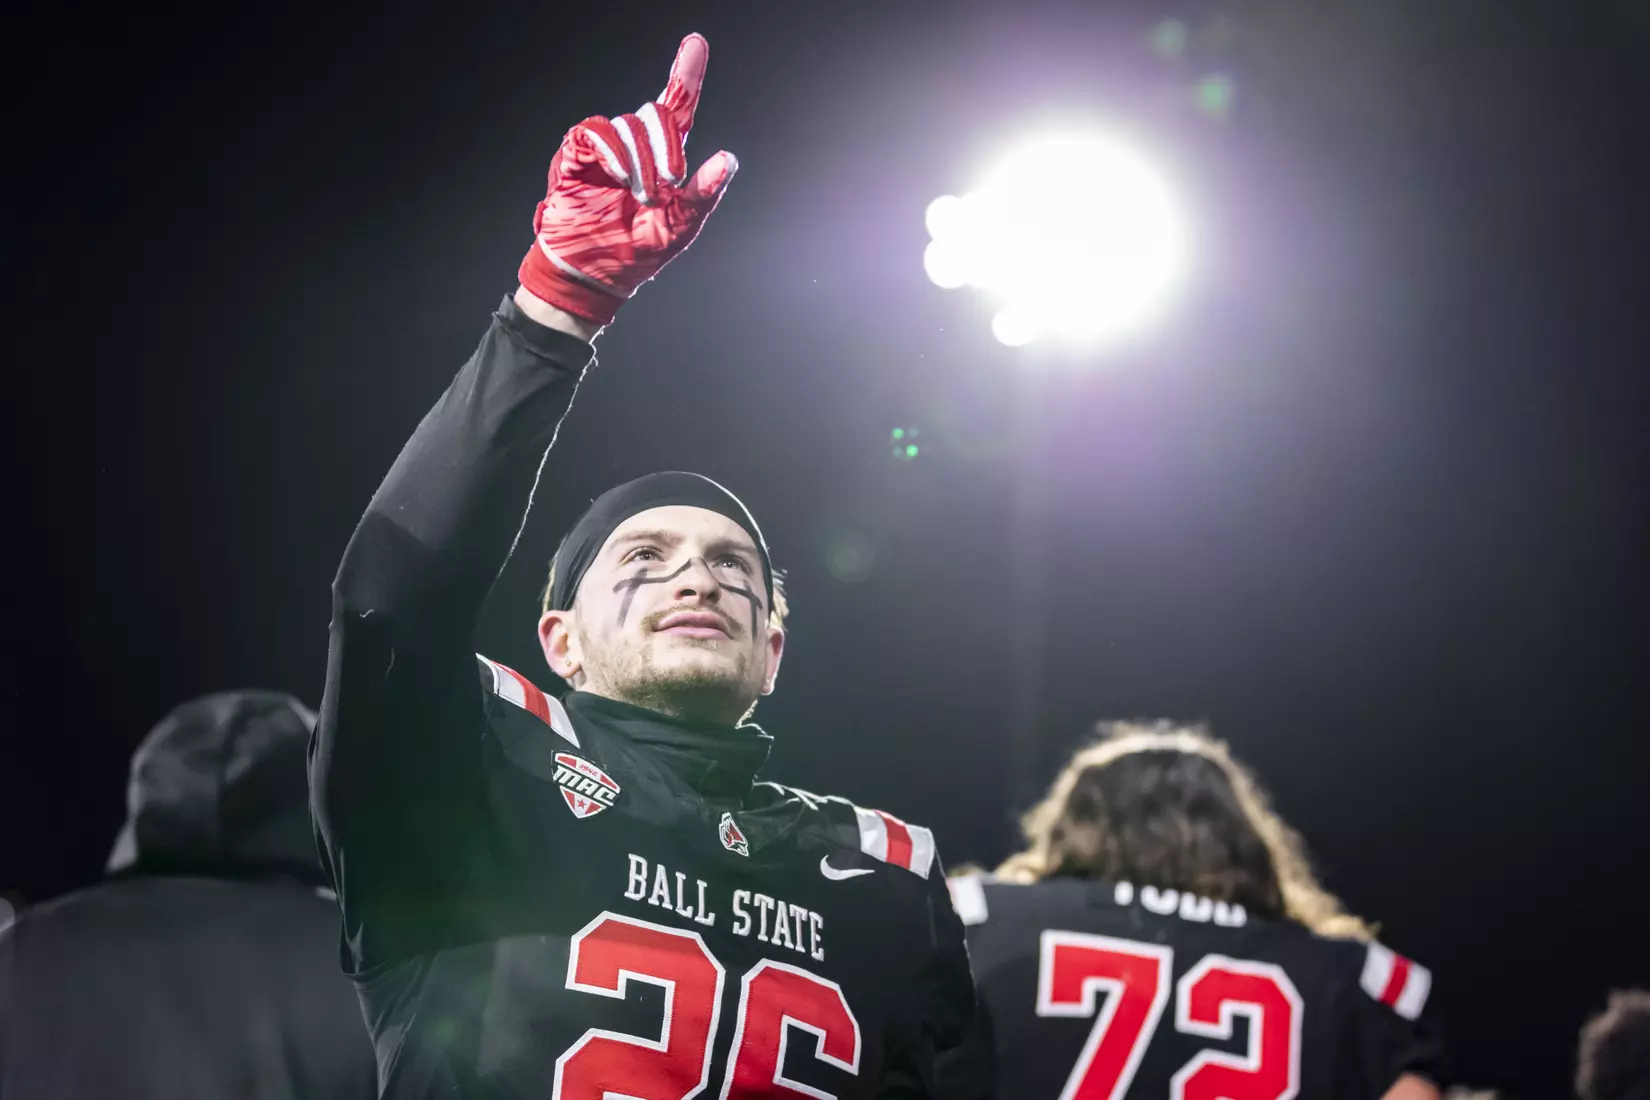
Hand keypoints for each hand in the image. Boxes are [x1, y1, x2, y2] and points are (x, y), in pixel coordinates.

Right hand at [518, 33, 737, 325]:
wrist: (596, 274)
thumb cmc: (638, 253)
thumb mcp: (681, 227)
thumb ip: (704, 193)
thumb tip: (728, 160)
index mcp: (663, 158)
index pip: (677, 106)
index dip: (686, 74)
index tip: (696, 44)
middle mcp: (635, 146)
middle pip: (657, 113)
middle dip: (668, 145)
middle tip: (669, 183)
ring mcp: (605, 149)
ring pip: (628, 125)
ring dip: (641, 160)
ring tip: (641, 196)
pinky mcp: (577, 154)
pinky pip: (595, 132)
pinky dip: (613, 150)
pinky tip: (621, 177)